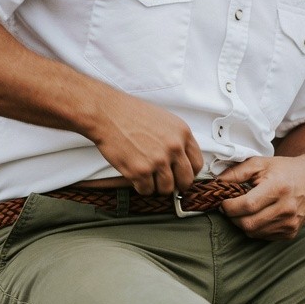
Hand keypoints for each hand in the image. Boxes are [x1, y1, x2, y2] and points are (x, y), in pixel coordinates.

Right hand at [88, 89, 203, 194]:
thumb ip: (176, 139)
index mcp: (182, 133)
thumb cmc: (132, 114)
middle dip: (177, 185)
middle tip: (167, 184)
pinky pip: (146, 190)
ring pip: (166, 189)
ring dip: (157, 186)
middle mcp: (173, 148)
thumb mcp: (164, 120)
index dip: (190, 173)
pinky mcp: (140, 171)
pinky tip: (135, 176)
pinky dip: (140, 187)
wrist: (107, 113)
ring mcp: (157, 161)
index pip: (197, 163)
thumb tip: (182, 161)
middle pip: (185, 180)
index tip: (183, 176)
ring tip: (147, 177)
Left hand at [219, 154, 304, 238]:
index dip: (229, 206)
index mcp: (278, 188)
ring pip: (253, 232)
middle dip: (233, 217)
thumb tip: (215, 184)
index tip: (224, 202)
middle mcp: (287, 208)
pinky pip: (263, 236)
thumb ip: (236, 173)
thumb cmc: (285, 170)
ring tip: (244, 210)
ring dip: (243, 223)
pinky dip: (255, 228)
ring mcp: (290, 223)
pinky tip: (258, 216)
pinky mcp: (291, 233)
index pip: (246, 205)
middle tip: (231, 208)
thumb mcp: (260, 164)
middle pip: (248, 223)